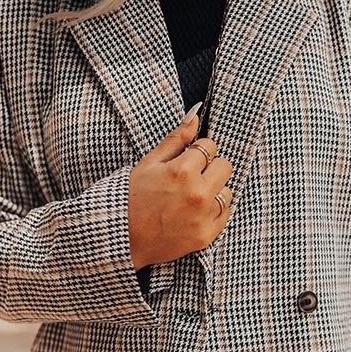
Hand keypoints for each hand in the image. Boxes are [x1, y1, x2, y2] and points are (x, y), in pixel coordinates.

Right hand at [127, 110, 233, 269]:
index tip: (187, 160)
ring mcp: (204, 216)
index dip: (198, 151)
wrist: (123, 238)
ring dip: (214, 191)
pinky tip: (196, 211)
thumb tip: (196, 113)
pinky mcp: (207, 235)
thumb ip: (176, 139)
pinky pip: (226, 213)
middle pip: (225, 166)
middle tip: (191, 178)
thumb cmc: (132, 198)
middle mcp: (198, 193)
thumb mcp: (149, 163)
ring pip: (227, 191)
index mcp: (183, 170)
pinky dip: (215, 210)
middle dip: (210, 168)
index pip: (210, 146)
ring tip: (191, 197)